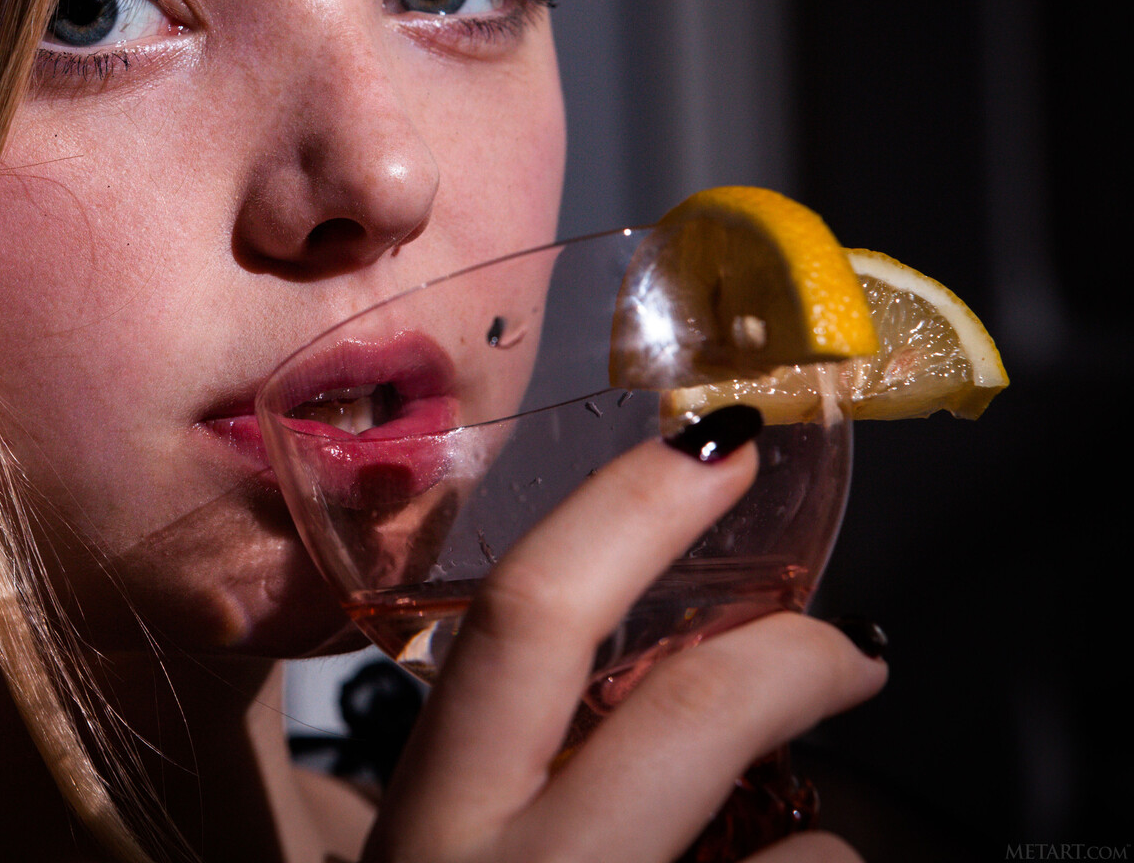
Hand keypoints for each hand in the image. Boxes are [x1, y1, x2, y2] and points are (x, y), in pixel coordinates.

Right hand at [361, 438, 886, 862]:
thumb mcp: (422, 843)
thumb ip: (470, 764)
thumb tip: (599, 676)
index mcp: (437, 808)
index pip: (529, 613)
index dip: (634, 508)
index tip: (719, 443)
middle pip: (694, 712)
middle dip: (790, 657)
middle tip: (845, 646)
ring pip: (797, 840)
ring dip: (804, 822)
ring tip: (767, 843)